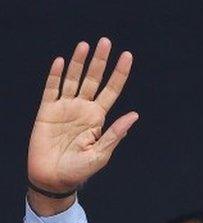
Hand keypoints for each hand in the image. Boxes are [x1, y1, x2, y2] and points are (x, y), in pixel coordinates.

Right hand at [27, 38, 137, 193]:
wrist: (53, 179)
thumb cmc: (79, 170)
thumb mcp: (101, 153)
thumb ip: (115, 133)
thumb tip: (134, 115)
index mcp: (99, 118)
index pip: (112, 90)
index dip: (119, 73)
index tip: (127, 56)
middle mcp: (83, 109)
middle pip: (93, 79)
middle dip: (100, 61)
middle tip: (106, 42)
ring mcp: (65, 108)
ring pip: (73, 79)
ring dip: (78, 62)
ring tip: (85, 45)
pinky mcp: (47, 111)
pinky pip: (51, 89)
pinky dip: (55, 75)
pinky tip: (60, 61)